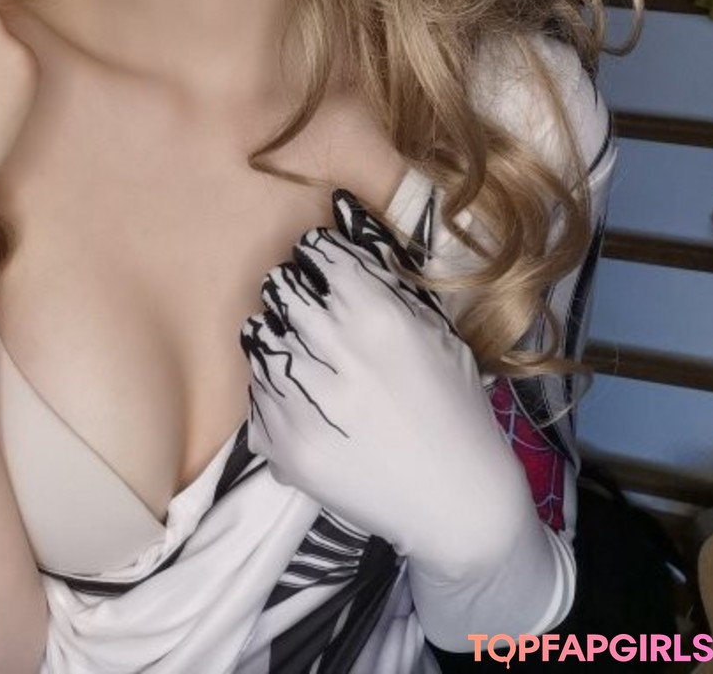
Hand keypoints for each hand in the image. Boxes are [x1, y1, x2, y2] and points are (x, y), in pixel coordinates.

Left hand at [240, 191, 535, 576]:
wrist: (457, 505)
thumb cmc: (454, 407)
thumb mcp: (434, 328)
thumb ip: (382, 268)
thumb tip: (340, 208)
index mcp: (375, 317)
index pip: (316, 253)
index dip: (323, 258)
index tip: (331, 274)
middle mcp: (331, 354)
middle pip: (280, 289)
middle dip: (297, 295)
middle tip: (321, 318)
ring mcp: (299, 402)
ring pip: (258, 337)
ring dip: (281, 340)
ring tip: (315, 361)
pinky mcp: (280, 445)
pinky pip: (255, 392)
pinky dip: (275, 390)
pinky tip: (311, 403)